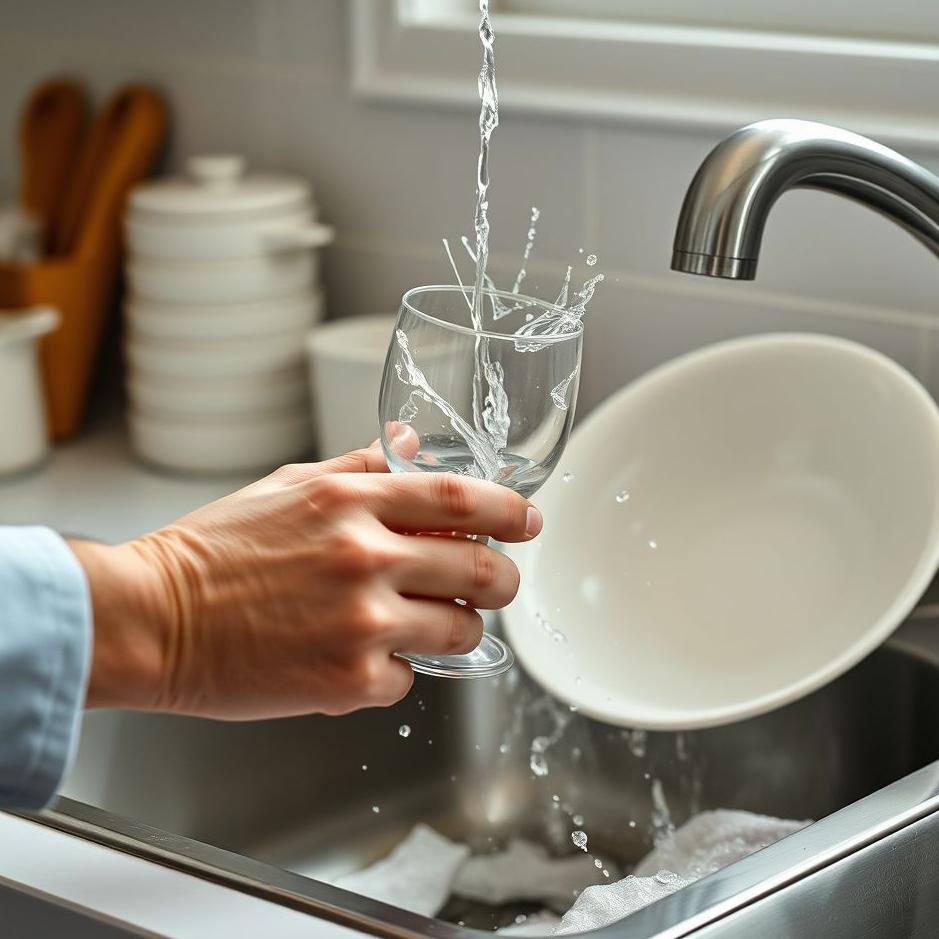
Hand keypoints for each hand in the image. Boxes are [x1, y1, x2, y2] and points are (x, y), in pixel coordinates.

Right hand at [72, 440, 541, 718]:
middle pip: (481, 570)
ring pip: (461, 631)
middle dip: (502, 580)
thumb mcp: (290, 487)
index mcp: (352, 503)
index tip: (529, 521)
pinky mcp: (348, 681)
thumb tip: (411, 446)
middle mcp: (366, 558)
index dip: (510, 511)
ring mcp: (362, 622)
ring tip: (427, 626)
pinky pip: (409, 678)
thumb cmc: (214, 551)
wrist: (153, 618)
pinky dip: (396, 670)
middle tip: (496, 584)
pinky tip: (359, 658)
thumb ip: (360, 468)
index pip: (462, 500)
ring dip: (457, 629)